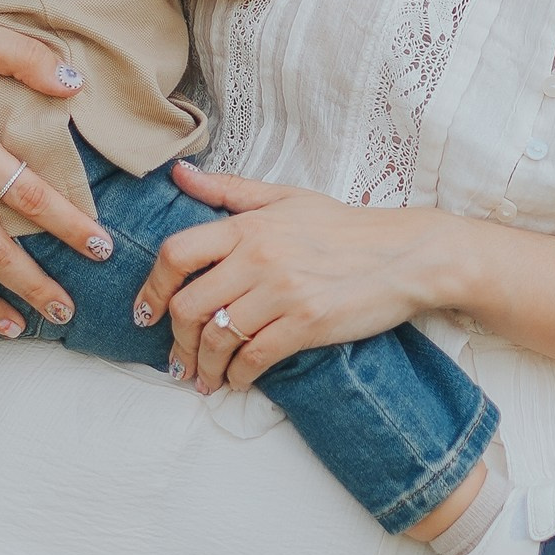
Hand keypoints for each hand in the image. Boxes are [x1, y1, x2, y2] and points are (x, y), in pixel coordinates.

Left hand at [138, 165, 451, 390]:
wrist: (407, 254)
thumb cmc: (347, 228)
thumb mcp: (287, 198)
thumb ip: (229, 190)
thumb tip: (178, 174)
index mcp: (248, 225)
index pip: (176, 254)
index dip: (152, 289)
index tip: (147, 313)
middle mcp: (259, 256)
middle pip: (188, 305)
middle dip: (175, 341)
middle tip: (178, 359)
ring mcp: (282, 291)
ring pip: (217, 338)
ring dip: (203, 367)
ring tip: (204, 379)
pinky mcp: (307, 323)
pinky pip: (254, 358)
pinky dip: (237, 376)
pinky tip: (237, 380)